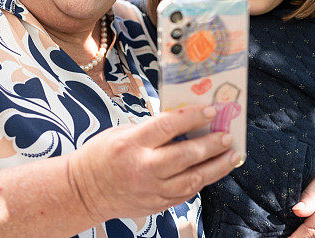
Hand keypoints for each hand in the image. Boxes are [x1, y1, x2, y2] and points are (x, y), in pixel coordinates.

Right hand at [68, 105, 238, 222]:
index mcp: (132, 143)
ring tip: (232, 155)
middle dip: (212, 144)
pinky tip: (212, 172)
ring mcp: (151, 190)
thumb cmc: (100, 155)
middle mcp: (144, 168)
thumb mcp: (122, 132)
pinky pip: (185, 194)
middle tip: (228, 135)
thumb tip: (185, 123)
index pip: (169, 125)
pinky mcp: (156, 205)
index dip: (194, 117)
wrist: (82, 191)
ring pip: (192, 179)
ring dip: (216, 167)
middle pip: (186, 155)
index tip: (211, 110)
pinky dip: (201, 181)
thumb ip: (152, 130)